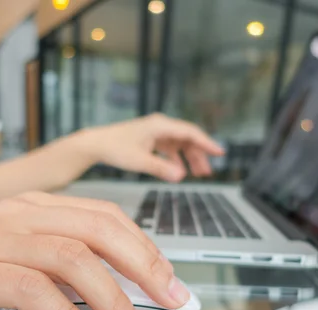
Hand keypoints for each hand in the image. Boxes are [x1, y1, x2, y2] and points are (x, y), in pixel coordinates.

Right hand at [0, 192, 190, 309]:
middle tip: (172, 299)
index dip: (145, 246)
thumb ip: (60, 260)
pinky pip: (32, 291)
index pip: (107, 217)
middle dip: (145, 266)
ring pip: (73, 259)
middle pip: (100, 231)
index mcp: (37, 205)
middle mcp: (22, 214)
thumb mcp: (16, 250)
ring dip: (113, 298)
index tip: (169, 278)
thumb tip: (112, 286)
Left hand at [79, 113, 224, 181]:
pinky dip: (177, 159)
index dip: (207, 143)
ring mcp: (156, 132)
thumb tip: (181, 176)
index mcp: (160, 125)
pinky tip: (181, 171)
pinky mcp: (151, 139)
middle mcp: (161, 126)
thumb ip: (161, 168)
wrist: (97, 144)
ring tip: (199, 174)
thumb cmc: (115, 149)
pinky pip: (171, 148)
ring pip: (180, 144)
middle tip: (208, 172)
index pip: (190, 133)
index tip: (220, 153)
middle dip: (200, 155)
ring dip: (190, 158)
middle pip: (188, 139)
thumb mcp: (140, 161)